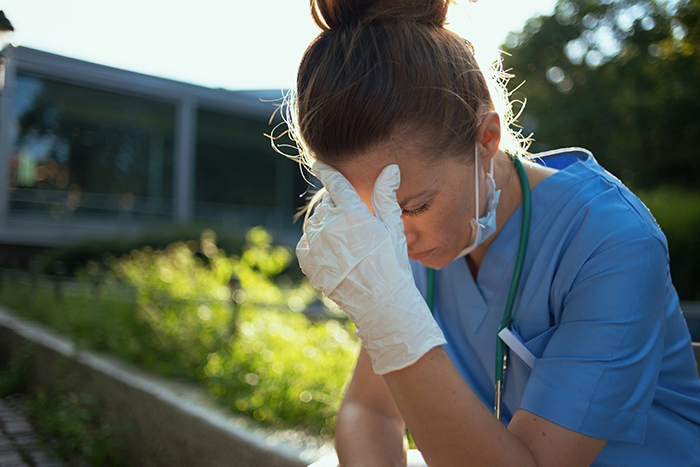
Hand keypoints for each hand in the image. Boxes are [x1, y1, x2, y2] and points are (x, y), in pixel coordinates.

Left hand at [296, 160, 444, 373]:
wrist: (380, 304)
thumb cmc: (392, 264)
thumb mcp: (393, 228)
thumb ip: (386, 195)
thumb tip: (391, 168)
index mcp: (353, 214)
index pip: (335, 183)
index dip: (326, 170)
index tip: (318, 163)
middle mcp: (330, 226)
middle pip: (327, 204)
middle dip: (337, 208)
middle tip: (354, 226)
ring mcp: (316, 244)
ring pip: (315, 222)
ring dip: (326, 225)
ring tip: (346, 244)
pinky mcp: (307, 261)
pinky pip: (305, 242)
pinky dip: (315, 243)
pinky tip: (333, 253)